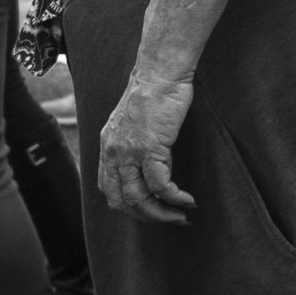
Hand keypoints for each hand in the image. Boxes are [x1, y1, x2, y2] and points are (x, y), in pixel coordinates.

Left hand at [98, 74, 197, 225]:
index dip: (129, 206)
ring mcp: (130, 153)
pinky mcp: (151, 148)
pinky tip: (188, 200)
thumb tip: (141, 155)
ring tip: (181, 217)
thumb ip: (130, 139)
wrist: (160, 73)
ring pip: (139, 199)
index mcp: (107, 147)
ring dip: (161, 214)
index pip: (109, 189)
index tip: (151, 210)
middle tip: (169, 220)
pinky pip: (160, 185)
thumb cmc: (153, 91)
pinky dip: (174, 197)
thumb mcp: (131, 118)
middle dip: (146, 217)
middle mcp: (113, 154)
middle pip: (122, 201)